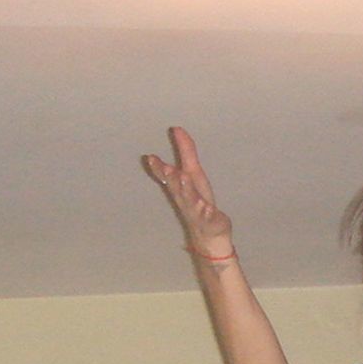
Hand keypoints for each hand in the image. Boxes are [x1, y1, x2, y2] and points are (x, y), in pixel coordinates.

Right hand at [144, 126, 233, 258]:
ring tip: (184, 178)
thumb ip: (186, 151)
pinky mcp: (212, 222)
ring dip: (186, 190)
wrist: (209, 235)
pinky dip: (207, 213)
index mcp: (180, 188)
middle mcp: (186, 200)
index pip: (167, 176)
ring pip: (190, 201)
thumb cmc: (199, 203)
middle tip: (166, 167)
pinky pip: (208, 217)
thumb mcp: (193, 173)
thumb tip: (177, 128)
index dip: (159, 168)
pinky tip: (207, 208)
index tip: (150, 157)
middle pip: (177, 188)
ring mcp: (198, 212)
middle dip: (171, 177)